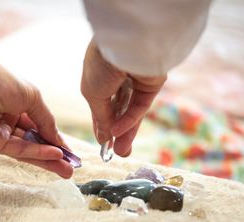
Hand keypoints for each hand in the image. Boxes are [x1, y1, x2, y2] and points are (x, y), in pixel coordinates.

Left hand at [0, 62, 72, 177]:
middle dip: (54, 154)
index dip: (55, 138)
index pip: (39, 125)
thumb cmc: (1, 83)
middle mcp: (8, 120)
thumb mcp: (33, 97)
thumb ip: (46, 120)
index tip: (69, 151)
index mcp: (16, 104)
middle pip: (35, 141)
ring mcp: (1, 133)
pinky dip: (37, 153)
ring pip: (29, 149)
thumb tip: (57, 138)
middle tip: (71, 166)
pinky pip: (19, 150)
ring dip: (48, 159)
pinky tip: (54, 155)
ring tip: (67, 170)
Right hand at [81, 40, 165, 156]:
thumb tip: (105, 138)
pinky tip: (121, 132)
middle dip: (116, 133)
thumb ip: (101, 118)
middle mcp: (116, 80)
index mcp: (97, 78)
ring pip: (130, 113)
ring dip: (125, 132)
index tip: (103, 145)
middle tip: (117, 154)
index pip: (100, 107)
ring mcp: (134, 83)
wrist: (124, 45)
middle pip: (117, 112)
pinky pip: (139, 106)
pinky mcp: (151, 85)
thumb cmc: (100, 65)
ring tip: (122, 152)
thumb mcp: (92, 95)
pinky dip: (131, 119)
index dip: (101, 126)